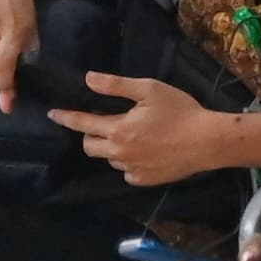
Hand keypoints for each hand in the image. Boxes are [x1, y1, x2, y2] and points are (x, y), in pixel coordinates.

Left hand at [47, 72, 231, 185]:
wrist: (206, 141)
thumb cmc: (179, 110)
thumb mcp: (148, 90)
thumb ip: (116, 86)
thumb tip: (88, 79)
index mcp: (118, 129)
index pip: (83, 124)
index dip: (66, 118)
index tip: (53, 114)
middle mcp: (120, 152)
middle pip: (89, 147)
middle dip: (90, 135)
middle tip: (106, 123)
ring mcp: (131, 169)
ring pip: (109, 158)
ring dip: (112, 147)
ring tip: (133, 136)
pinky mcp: (144, 180)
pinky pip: (126, 172)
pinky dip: (128, 162)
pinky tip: (144, 152)